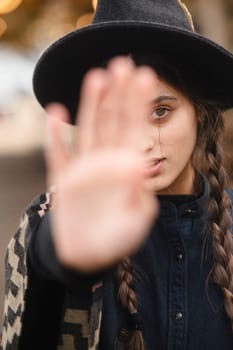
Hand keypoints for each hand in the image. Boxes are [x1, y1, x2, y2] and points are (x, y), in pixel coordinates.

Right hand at [44, 57, 157, 272]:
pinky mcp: (63, 181)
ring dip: (91, 104)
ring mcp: (83, 170)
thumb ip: (140, 194)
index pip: (133, 130)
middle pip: (112, 123)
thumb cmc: (116, 239)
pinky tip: (55, 112)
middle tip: (122, 63)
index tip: (144, 77)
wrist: (88, 256)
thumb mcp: (137, 220)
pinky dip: (54, 135)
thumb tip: (140, 164)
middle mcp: (105, 164)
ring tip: (97, 76)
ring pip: (88, 131)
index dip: (138, 105)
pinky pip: (57, 154)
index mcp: (125, 170)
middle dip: (118, 95)